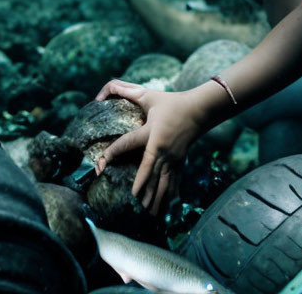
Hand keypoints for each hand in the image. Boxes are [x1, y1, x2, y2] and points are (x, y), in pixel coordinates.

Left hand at [93, 78, 204, 214]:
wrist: (198, 111)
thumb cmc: (171, 103)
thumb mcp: (149, 96)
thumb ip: (128, 91)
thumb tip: (107, 87)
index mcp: (151, 133)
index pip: (128, 143)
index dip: (114, 153)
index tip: (103, 165)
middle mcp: (162, 149)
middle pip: (150, 172)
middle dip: (143, 190)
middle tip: (134, 205)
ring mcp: (173, 157)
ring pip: (163, 181)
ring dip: (156, 197)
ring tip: (149, 213)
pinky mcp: (180, 161)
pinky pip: (174, 180)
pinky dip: (170, 194)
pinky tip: (167, 205)